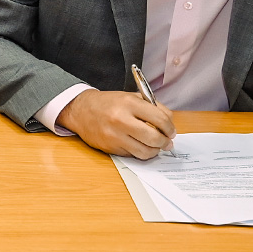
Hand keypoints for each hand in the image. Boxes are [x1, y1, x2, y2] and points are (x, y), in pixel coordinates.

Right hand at [56, 90, 175, 158]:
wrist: (81, 110)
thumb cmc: (108, 103)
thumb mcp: (131, 97)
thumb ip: (152, 107)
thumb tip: (170, 123)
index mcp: (129, 103)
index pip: (160, 119)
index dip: (170, 128)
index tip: (171, 131)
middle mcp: (121, 120)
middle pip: (154, 138)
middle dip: (165, 142)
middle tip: (167, 142)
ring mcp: (114, 136)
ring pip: (144, 151)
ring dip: (155, 151)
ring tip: (156, 146)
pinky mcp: (110, 147)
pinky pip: (132, 155)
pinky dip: (140, 152)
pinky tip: (140, 146)